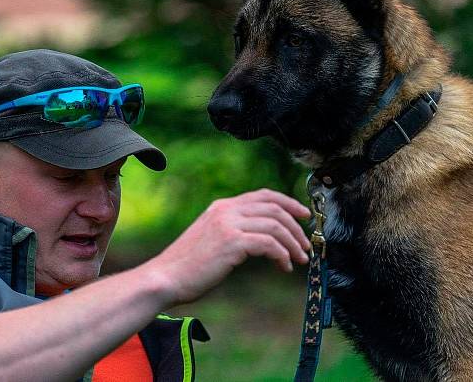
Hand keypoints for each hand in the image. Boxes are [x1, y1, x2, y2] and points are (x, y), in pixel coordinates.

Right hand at [142, 188, 311, 305]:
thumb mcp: (211, 238)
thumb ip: (233, 231)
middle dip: (296, 226)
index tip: (303, 215)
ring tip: (299, 259)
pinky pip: (269, 244)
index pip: (263, 195)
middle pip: (274, 208)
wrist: (166, 277)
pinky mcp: (232, 242)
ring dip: (293, 243)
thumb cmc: (187, 266)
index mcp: (222, 206)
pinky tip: (283, 267)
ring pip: (276, 226)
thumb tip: (262, 239)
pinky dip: (282, 255)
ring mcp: (228, 224)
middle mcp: (226, 210)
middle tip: (306, 245)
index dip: (288, 202)